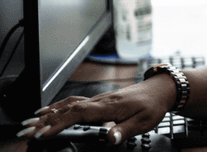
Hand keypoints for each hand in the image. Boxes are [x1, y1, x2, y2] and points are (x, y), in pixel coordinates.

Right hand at [16, 75, 175, 143]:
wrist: (160, 90)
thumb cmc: (152, 105)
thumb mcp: (144, 121)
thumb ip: (125, 130)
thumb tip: (110, 137)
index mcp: (109, 107)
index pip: (78, 114)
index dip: (60, 124)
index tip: (44, 133)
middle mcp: (100, 101)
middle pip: (67, 109)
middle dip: (45, 120)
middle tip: (26, 131)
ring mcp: (99, 100)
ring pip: (68, 105)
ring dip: (49, 113)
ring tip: (30, 123)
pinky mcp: (99, 101)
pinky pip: (75, 103)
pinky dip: (59, 107)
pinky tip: (49, 111)